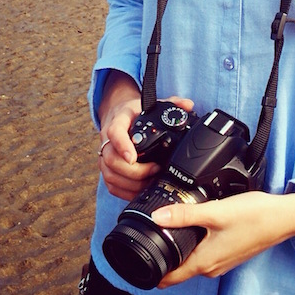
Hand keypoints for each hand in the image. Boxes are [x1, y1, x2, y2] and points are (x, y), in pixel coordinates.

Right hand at [97, 70, 192, 200]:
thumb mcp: (151, 104)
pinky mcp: (108, 170)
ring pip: (110, 175)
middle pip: (111, 159)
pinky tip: (141, 189)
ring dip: (131, 182)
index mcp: (118, 121)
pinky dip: (126, 191)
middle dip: (134, 170)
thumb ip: (171, 103)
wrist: (118, 116)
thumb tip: (188, 105)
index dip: (122, 146)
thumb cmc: (135, 112)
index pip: (115, 132)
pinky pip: (111, 186)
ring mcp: (105, 156)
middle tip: (155, 169)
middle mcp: (108, 140)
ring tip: (151, 180)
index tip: (133, 157)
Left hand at [152, 190, 294, 286]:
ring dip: (180, 248)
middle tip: (151, 233)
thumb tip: (157, 217)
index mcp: (204, 262)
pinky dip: (195, 243)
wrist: (283, 218)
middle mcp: (211, 267)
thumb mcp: (215, 212)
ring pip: (192, 259)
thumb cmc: (253, 216)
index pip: (169, 279)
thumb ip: (185, 214)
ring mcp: (222, 261)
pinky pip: (205, 253)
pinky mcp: (229, 252)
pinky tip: (196, 225)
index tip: (138, 254)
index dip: (150, 271)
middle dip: (163, 256)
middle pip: (178, 269)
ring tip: (170, 226)